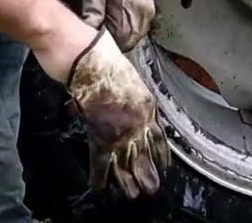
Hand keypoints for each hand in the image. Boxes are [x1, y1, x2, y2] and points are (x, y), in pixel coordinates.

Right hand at [65, 30, 171, 198]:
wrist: (86, 55)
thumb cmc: (104, 58)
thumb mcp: (130, 76)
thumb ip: (132, 96)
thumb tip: (128, 108)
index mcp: (147, 105)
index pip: (159, 136)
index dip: (161, 154)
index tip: (165, 167)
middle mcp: (139, 120)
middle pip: (146, 154)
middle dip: (148, 174)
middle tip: (151, 190)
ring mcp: (120, 129)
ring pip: (128, 163)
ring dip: (129, 181)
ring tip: (132, 195)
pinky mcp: (99, 133)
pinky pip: (102, 162)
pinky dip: (100, 177)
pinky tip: (99, 188)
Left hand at [83, 0, 162, 50]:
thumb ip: (94, 8)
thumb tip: (91, 27)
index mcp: (126, 6)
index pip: (119, 37)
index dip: (108, 40)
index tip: (98, 36)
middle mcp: (140, 12)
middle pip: (129, 40)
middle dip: (116, 41)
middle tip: (104, 34)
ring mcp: (147, 12)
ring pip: (136, 37)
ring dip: (124, 37)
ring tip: (111, 28)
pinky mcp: (149, 10)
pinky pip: (140, 29)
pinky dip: (131, 31)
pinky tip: (120, 23)